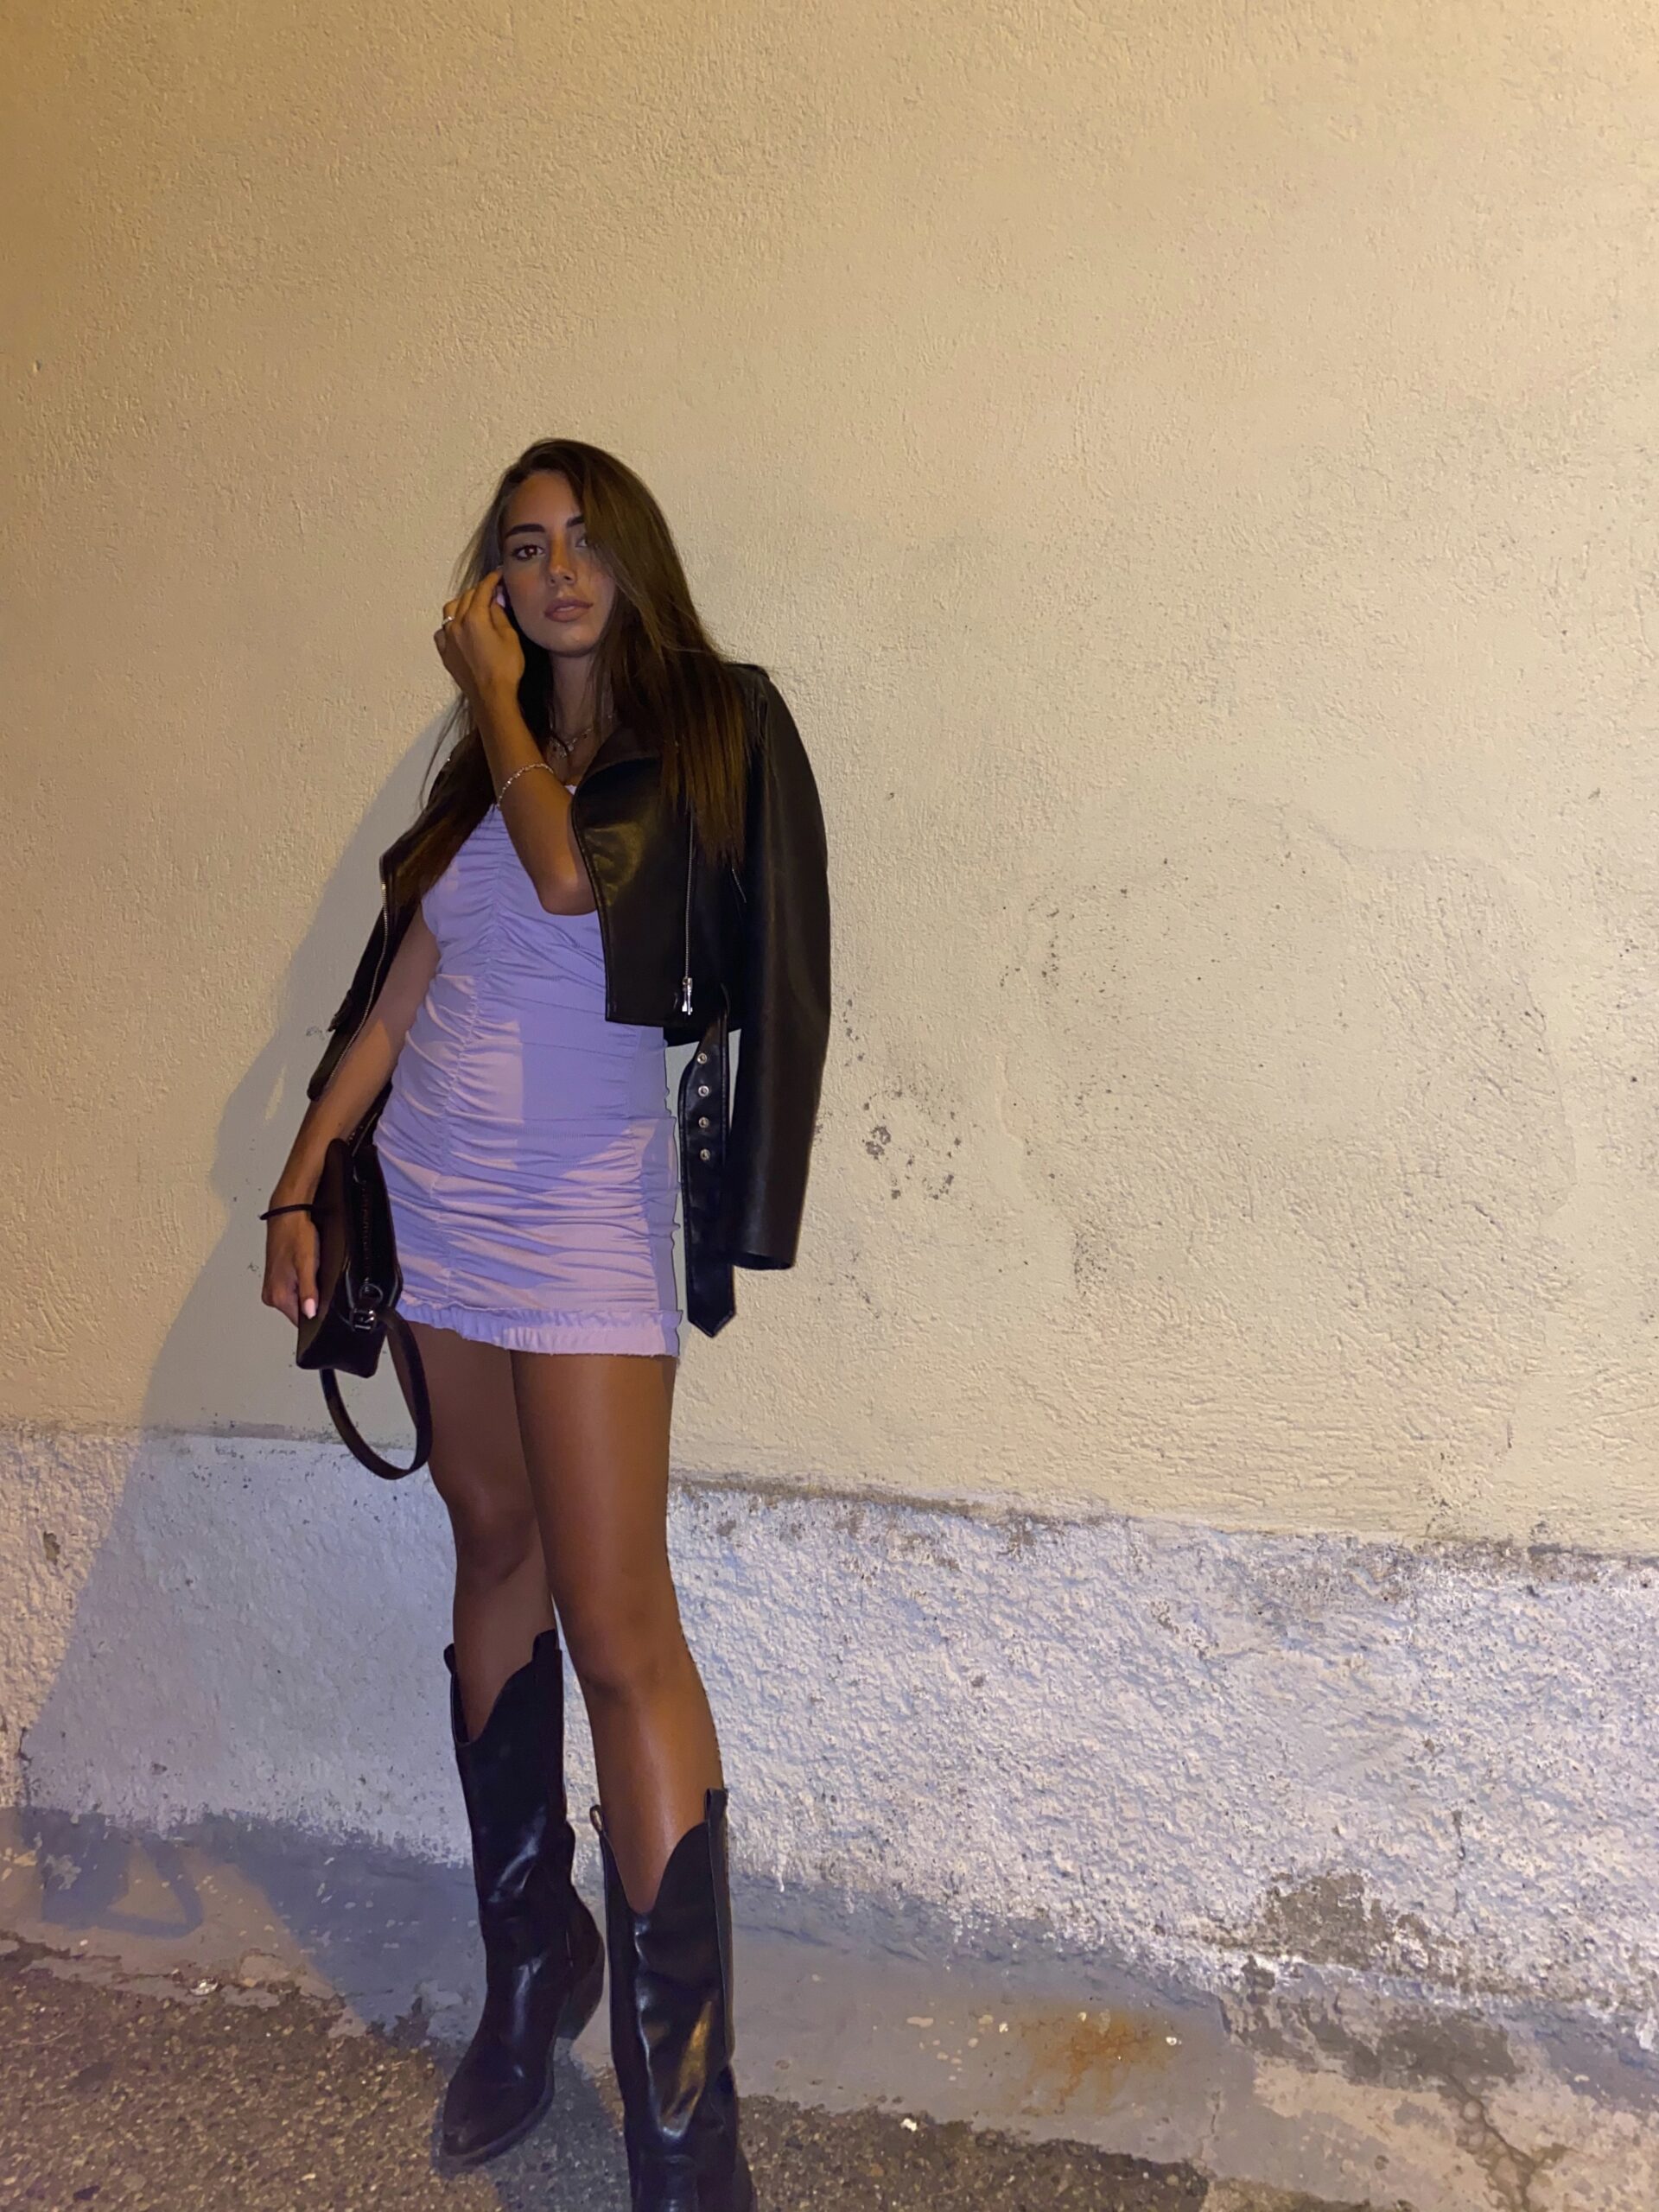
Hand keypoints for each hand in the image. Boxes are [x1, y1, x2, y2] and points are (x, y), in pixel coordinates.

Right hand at [262, 1211, 319, 1327]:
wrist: (287, 1215)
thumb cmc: (296, 1234)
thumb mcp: (308, 1264)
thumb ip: (309, 1291)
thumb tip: (311, 1313)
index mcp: (277, 1295)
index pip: (300, 1321)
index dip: (315, 1313)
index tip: (320, 1300)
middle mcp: (271, 1294)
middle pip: (298, 1311)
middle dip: (311, 1299)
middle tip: (314, 1276)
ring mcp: (271, 1287)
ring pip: (296, 1300)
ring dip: (306, 1289)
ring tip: (307, 1268)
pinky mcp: (275, 1279)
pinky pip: (292, 1289)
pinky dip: (301, 1282)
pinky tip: (303, 1267)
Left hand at [434, 568, 523, 712]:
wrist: (491, 696)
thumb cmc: (505, 668)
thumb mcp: (510, 637)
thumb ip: (499, 614)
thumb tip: (493, 601)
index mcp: (475, 617)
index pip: (482, 590)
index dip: (492, 579)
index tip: (499, 574)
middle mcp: (457, 624)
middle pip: (466, 598)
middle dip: (479, 591)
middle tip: (492, 592)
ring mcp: (448, 640)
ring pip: (450, 611)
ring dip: (462, 604)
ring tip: (473, 607)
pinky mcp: (446, 654)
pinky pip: (442, 632)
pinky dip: (450, 625)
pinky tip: (458, 629)